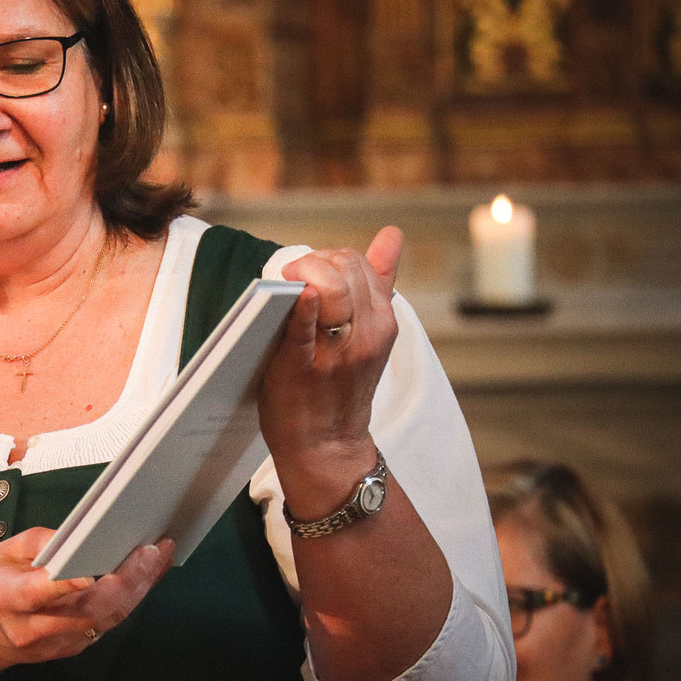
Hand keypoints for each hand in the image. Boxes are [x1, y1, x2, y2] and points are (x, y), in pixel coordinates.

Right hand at [0, 528, 174, 663]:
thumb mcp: (2, 551)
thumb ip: (43, 543)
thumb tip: (85, 533)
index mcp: (7, 598)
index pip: (37, 594)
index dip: (65, 585)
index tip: (91, 572)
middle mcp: (31, 629)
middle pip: (85, 610)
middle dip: (124, 581)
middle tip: (151, 552)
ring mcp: (52, 646)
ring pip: (103, 621)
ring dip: (136, 590)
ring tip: (159, 557)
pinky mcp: (69, 650)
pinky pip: (105, 625)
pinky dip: (128, 599)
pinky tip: (147, 575)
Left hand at [258, 226, 401, 487]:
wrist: (327, 446)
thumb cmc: (341, 386)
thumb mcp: (371, 334)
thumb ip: (379, 282)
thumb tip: (392, 234)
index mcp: (382, 320)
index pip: (357, 262)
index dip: (328, 260)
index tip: (309, 276)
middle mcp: (368, 332)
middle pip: (343, 266)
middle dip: (313, 263)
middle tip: (293, 283)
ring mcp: (338, 350)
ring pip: (328, 284)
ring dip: (303, 277)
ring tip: (289, 294)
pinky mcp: (305, 366)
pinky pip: (304, 324)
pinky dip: (300, 305)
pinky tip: (295, 295)